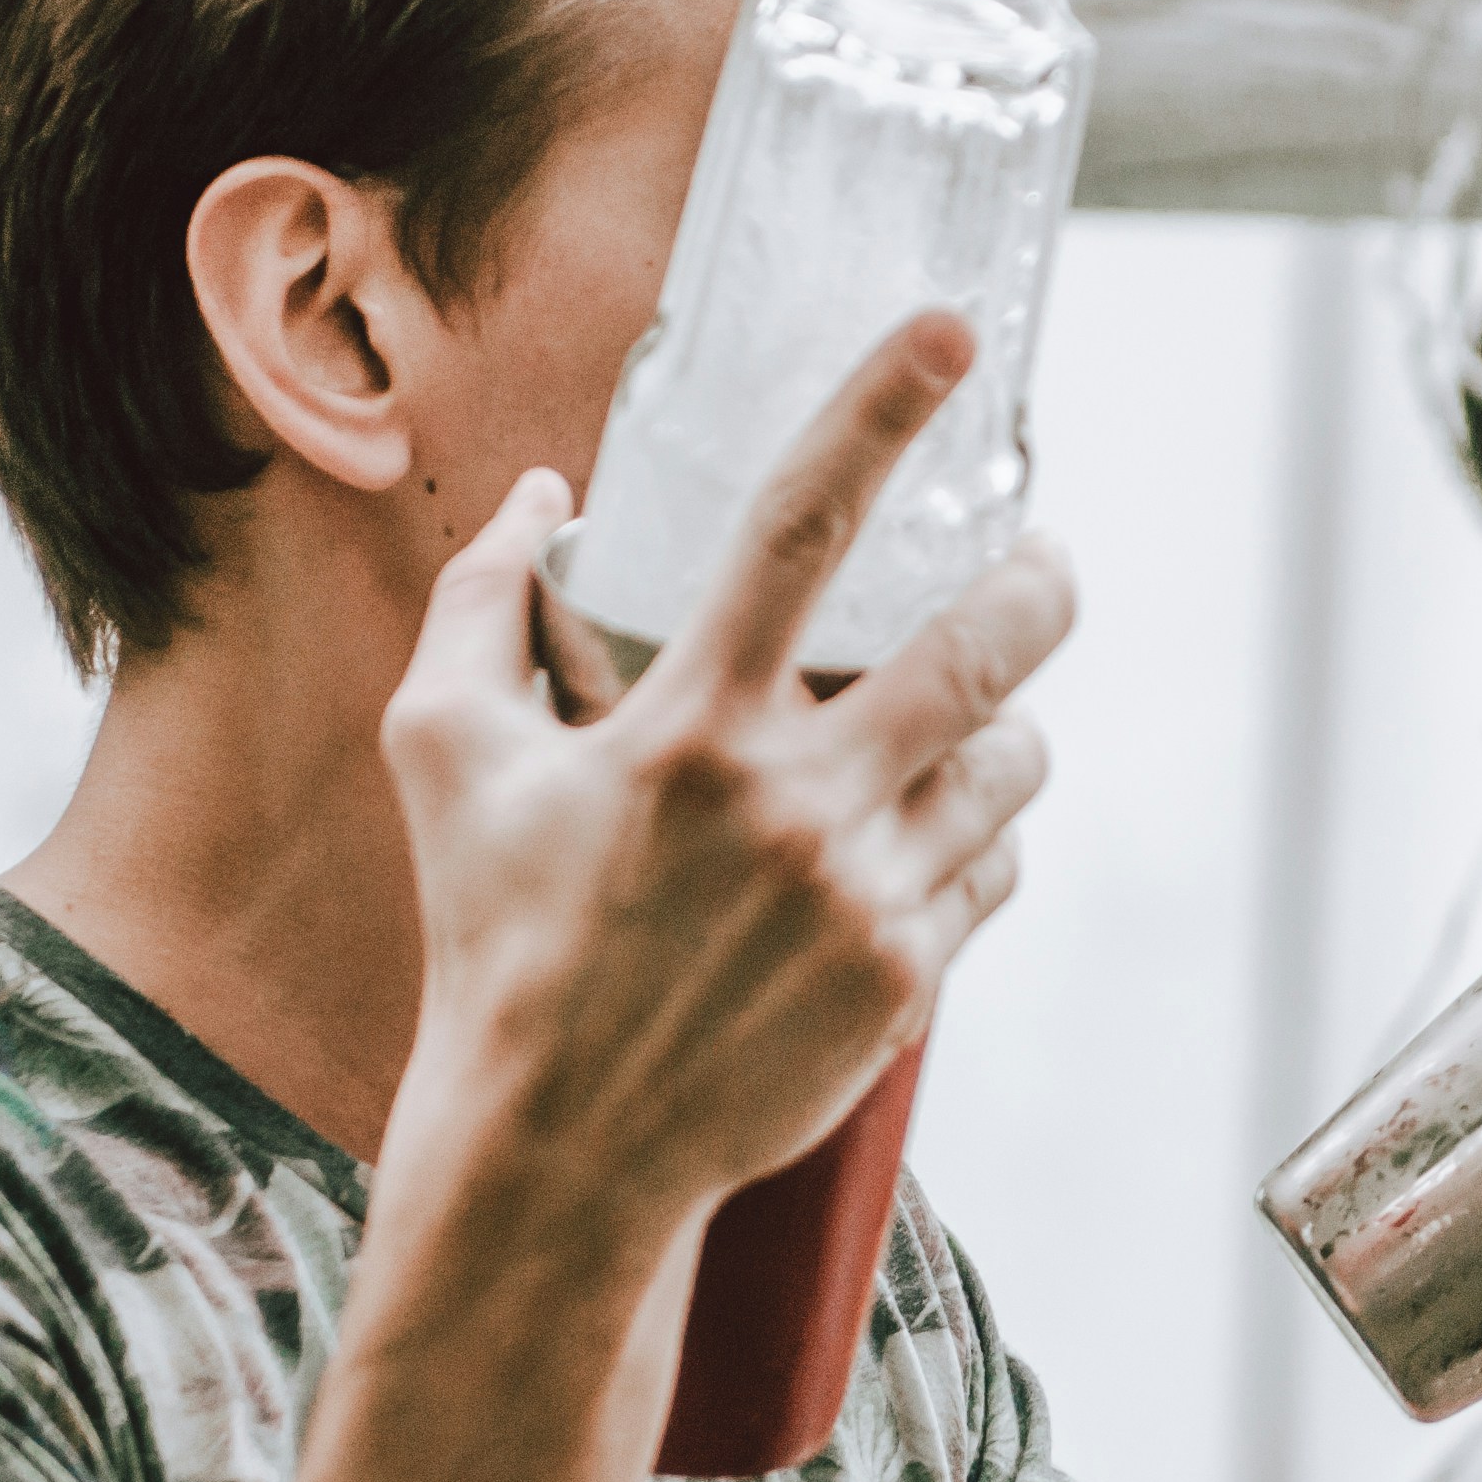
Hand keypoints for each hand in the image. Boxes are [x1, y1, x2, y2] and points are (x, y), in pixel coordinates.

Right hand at [377, 312, 1075, 1248]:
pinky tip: (924, 837)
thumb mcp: (442, 757)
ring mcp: (865, 896)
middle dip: (1036, 585)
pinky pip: (996, 868)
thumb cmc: (494, 940)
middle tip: (1039, 558)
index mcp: (686, 726)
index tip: (950, 331)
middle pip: (980, 648)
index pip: (801, 526)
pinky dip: (979, 837)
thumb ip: (480, 602)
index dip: (879, 409)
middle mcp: (794, 804)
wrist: (557, 1150)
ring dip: (1007, 726)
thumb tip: (548, 490)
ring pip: (1011, 764)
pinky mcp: (909, 979)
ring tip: (971, 720)